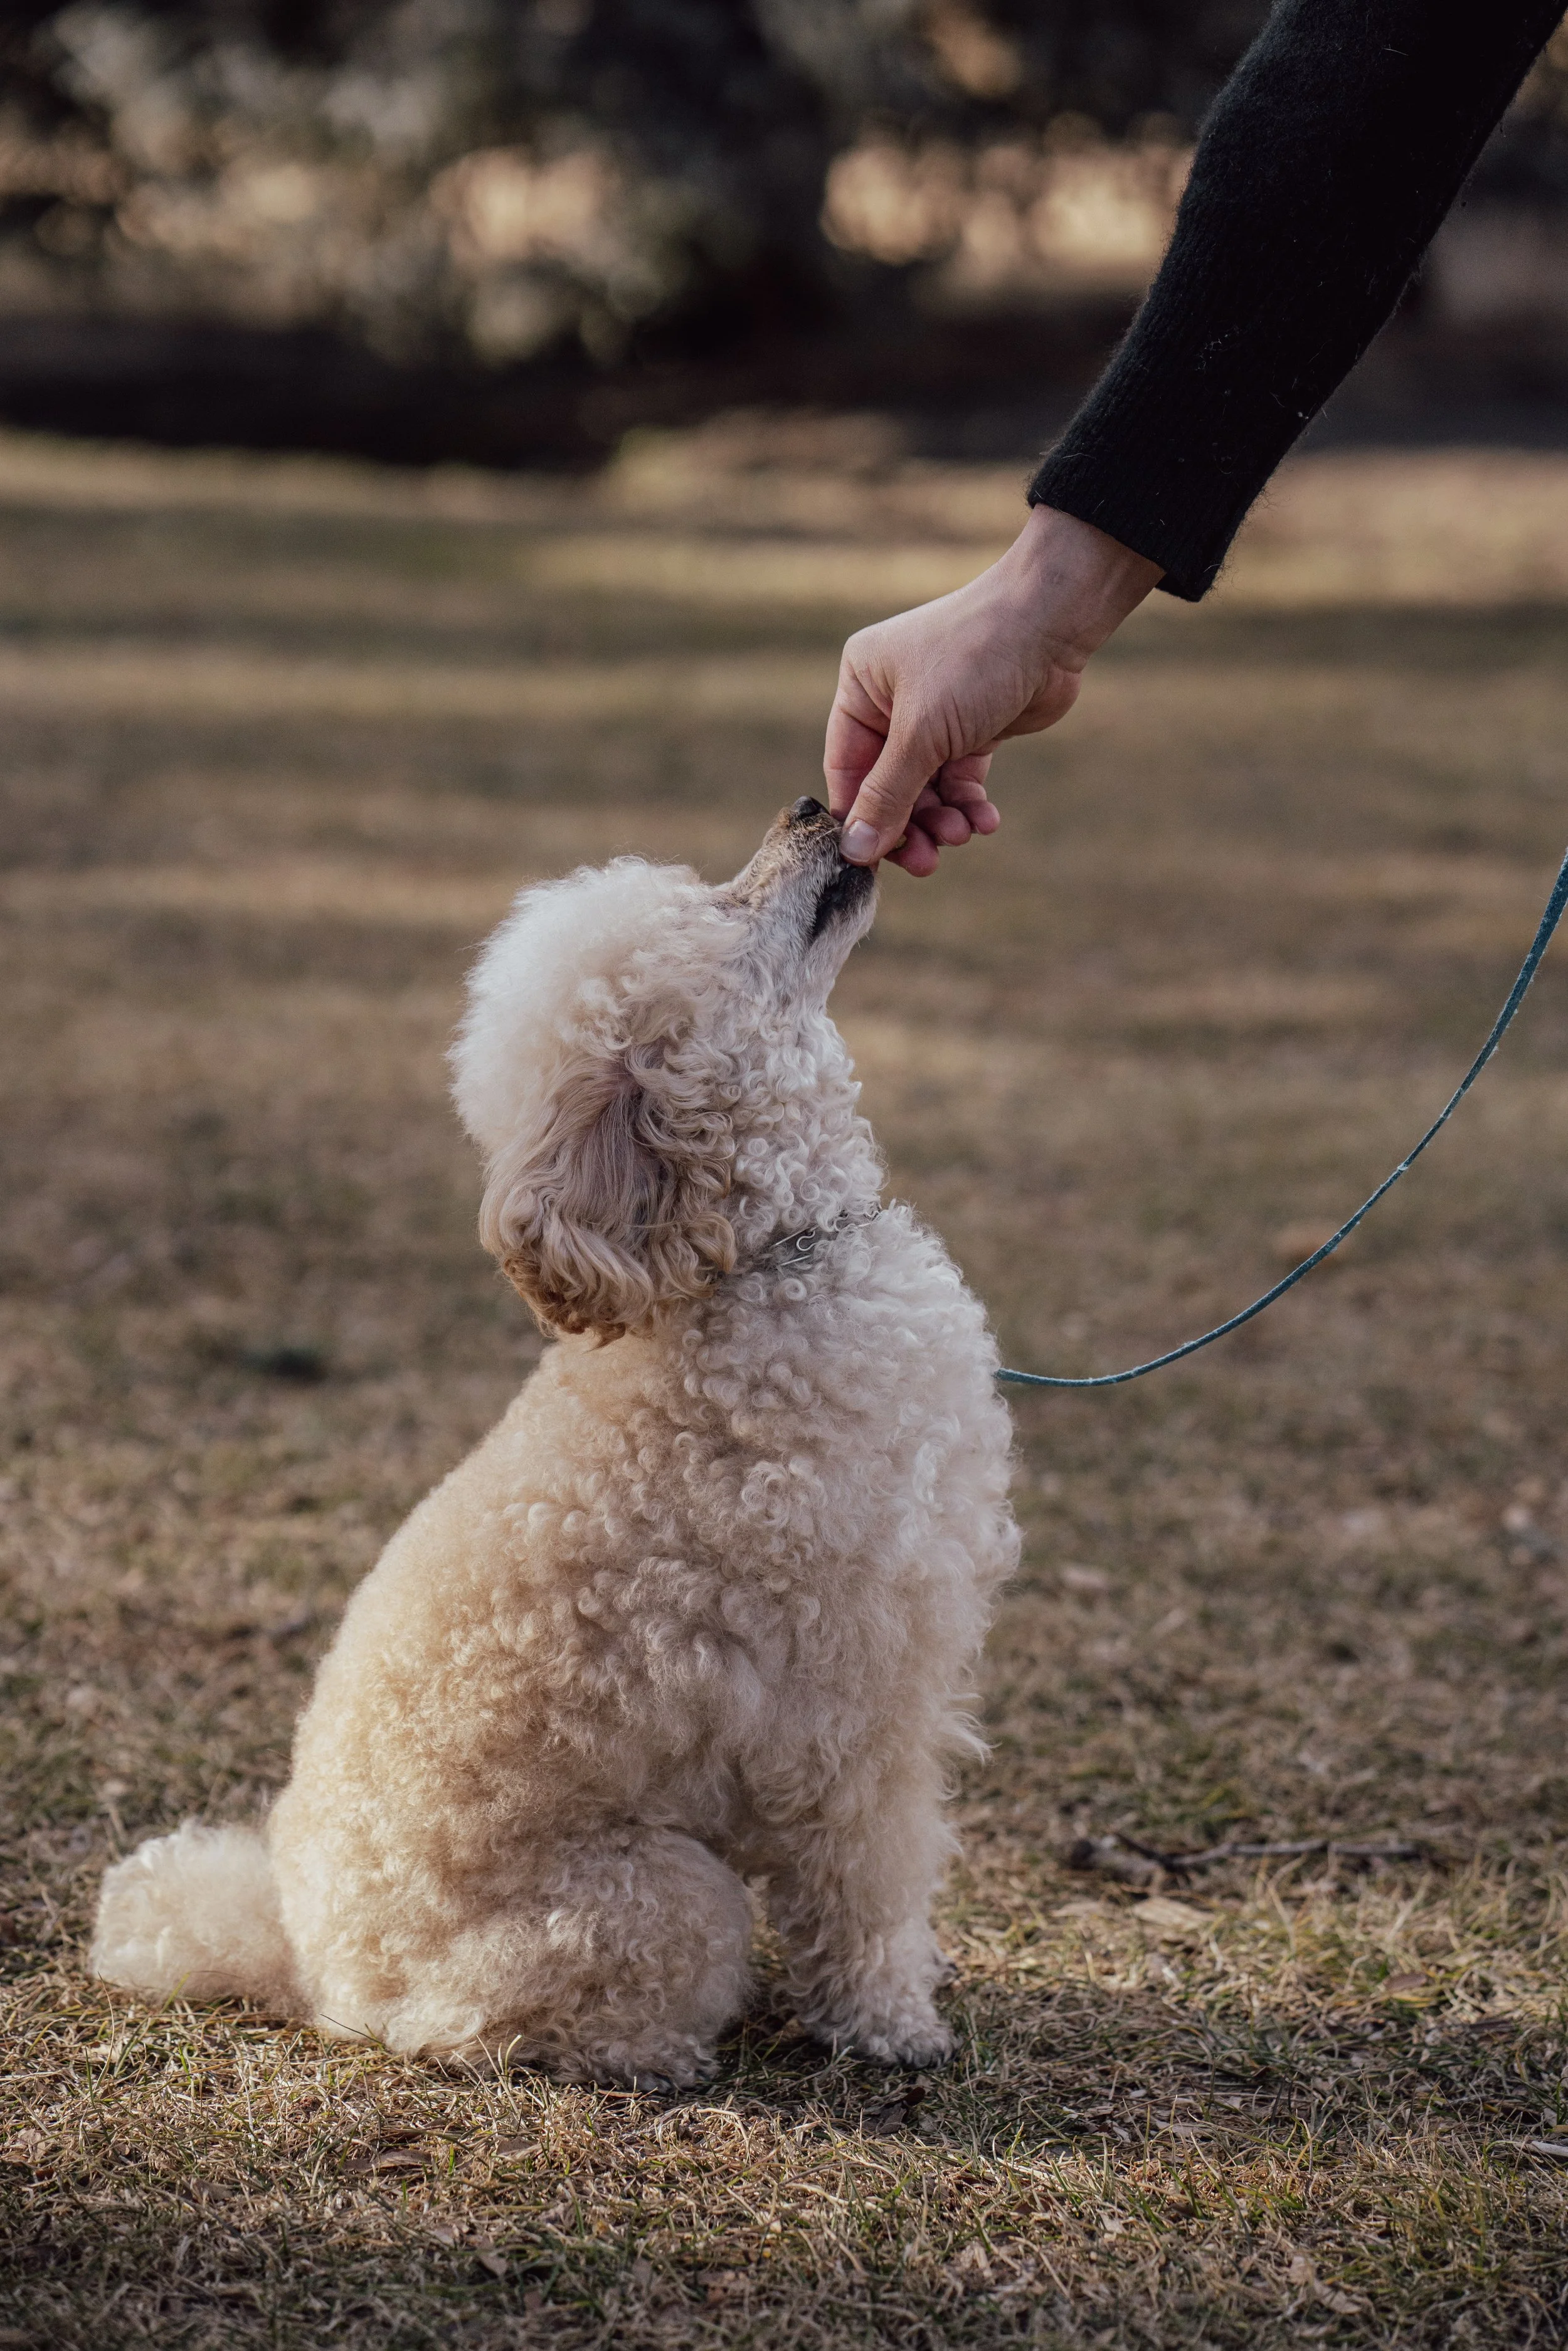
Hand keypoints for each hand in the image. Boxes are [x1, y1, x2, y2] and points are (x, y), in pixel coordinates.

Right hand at [824, 504, 1161, 875]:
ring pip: (927, 790)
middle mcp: (892, 702)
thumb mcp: (921, 733)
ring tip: (963, 833)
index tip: (872, 862)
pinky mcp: (974, 730)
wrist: (1052, 623)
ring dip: (943, 819)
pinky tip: (986, 821)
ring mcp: (935, 717)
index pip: (848, 769)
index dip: (860, 818)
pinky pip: (961, 782)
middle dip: (909, 825)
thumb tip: (854, 852)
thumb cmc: (975, 660)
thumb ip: (888, 796)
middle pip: (888, 786)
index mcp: (861, 688)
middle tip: (926, 862)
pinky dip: (970, 805)